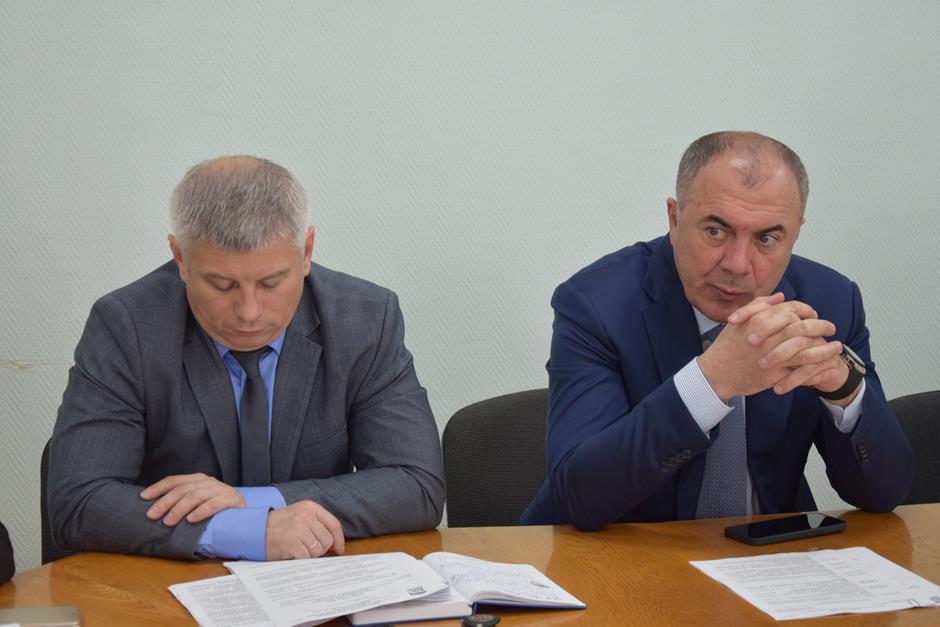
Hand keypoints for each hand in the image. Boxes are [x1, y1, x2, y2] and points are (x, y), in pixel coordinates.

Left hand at [140, 473, 244, 525]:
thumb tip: (155, 509)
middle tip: (152, 515)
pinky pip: (214, 504)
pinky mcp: (231, 500)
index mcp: (197, 479)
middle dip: (165, 502)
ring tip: (168, 522)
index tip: (143, 497)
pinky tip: (191, 520)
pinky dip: (201, 511)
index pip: (174, 480)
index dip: (158, 488)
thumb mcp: (198, 501)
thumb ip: (182, 501)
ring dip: (179, 509)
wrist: (244, 515)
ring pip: (195, 496)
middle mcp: (208, 482)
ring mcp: (220, 489)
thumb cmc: (216, 510)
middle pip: (182, 489)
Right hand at [265, 501, 345, 559]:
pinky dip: (300, 559)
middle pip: (327, 540)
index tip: (339, 549)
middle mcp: (306, 517)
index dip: (339, 539)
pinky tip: (291, 553)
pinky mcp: (292, 543)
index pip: (333, 524)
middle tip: (307, 548)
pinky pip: (306, 558)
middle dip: (320, 548)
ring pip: (318, 551)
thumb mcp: (300, 514)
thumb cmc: (279, 524)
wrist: (256, 529)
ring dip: (309, 554)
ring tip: (296, 547)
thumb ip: (317, 523)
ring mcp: (299, 530)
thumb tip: (335, 542)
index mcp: (310, 507)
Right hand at [700, 296, 837, 398]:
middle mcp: (769, 337)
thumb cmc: (727, 346)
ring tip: (837, 347)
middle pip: (804, 328)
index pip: (792, 310)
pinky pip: (801, 371)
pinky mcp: (775, 375)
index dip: (807, 311)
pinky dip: (817, 368)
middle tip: (831, 327)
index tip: (815, 314)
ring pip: (807, 349)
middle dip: (822, 327)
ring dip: (825, 348)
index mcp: (761, 320)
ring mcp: (773, 356)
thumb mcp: (739, 320)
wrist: (716, 373)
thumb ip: (760, 305)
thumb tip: (781, 297)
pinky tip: (827, 365)